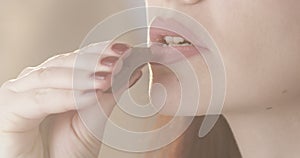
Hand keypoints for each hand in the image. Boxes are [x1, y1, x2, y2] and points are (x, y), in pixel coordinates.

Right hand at [0, 42, 141, 157]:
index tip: (123, 50)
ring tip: (107, 77)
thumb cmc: (65, 153)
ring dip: (81, 75)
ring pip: (49, 76)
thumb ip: (107, 96)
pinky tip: (90, 95)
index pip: (74, 59)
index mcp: (51, 83)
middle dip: (93, 60)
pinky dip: (66, 96)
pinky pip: (38, 99)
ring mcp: (17, 95)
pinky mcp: (7, 111)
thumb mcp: (92, 121)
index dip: (98, 52)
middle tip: (119, 59)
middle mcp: (32, 84)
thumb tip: (129, 73)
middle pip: (61, 62)